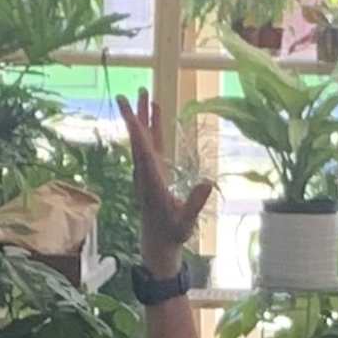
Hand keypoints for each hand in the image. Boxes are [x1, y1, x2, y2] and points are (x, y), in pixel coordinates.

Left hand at [117, 91, 214, 272]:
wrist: (158, 244)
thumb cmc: (173, 234)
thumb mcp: (185, 223)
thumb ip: (195, 203)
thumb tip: (208, 181)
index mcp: (151, 182)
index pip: (142, 152)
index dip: (137, 131)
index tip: (130, 114)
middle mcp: (145, 173)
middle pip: (139, 139)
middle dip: (136, 116)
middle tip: (130, 93)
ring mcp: (147, 171)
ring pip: (144, 139)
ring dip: (144, 117)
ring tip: (143, 94)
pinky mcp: (153, 172)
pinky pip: (151, 144)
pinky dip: (152, 128)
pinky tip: (155, 115)